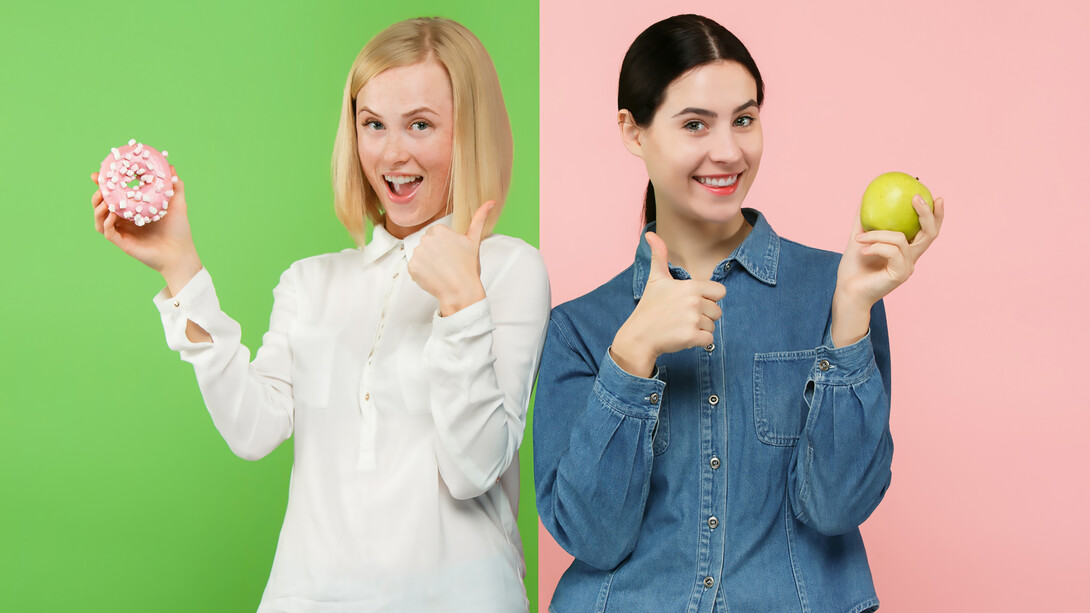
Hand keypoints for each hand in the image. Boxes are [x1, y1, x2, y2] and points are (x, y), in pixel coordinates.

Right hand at [91, 166, 201, 293]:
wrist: (181, 252)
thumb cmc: (179, 230)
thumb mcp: (177, 203)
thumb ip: (174, 185)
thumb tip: (170, 166)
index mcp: (134, 211)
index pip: (114, 196)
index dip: (105, 185)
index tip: (99, 174)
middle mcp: (125, 221)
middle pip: (102, 206)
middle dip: (97, 194)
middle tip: (99, 185)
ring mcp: (123, 232)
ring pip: (100, 219)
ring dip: (98, 207)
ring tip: (103, 198)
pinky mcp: (123, 243)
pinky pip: (107, 232)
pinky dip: (106, 222)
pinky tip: (112, 214)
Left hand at [407, 201, 492, 315]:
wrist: (461, 291)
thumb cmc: (468, 267)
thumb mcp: (474, 241)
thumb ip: (480, 218)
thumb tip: (492, 201)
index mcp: (439, 230)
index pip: (436, 235)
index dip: (444, 246)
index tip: (452, 255)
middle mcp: (426, 239)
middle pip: (427, 245)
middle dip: (435, 253)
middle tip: (448, 264)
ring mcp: (417, 254)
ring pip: (421, 256)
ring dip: (428, 263)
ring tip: (441, 271)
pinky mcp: (412, 267)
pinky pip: (415, 268)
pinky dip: (422, 273)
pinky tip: (434, 277)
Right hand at [610, 231, 725, 376]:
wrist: (639, 336)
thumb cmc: (649, 307)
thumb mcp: (655, 279)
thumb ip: (659, 256)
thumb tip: (651, 234)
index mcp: (690, 286)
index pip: (719, 291)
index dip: (708, 298)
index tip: (691, 302)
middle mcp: (694, 302)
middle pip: (717, 311)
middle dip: (704, 316)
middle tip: (683, 317)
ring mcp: (693, 320)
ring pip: (712, 326)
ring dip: (700, 329)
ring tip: (681, 326)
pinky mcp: (692, 337)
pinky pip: (708, 340)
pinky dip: (698, 342)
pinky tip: (682, 337)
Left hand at [831, 194, 944, 345]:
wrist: (846, 291)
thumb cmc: (853, 268)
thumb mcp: (858, 238)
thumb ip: (864, 220)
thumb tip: (864, 196)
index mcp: (905, 250)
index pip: (927, 230)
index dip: (935, 214)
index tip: (935, 195)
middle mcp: (911, 258)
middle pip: (929, 233)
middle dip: (926, 213)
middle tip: (916, 198)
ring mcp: (908, 267)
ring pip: (900, 239)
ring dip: (877, 234)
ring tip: (859, 238)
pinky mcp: (901, 275)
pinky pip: (892, 250)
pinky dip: (876, 246)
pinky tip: (863, 250)